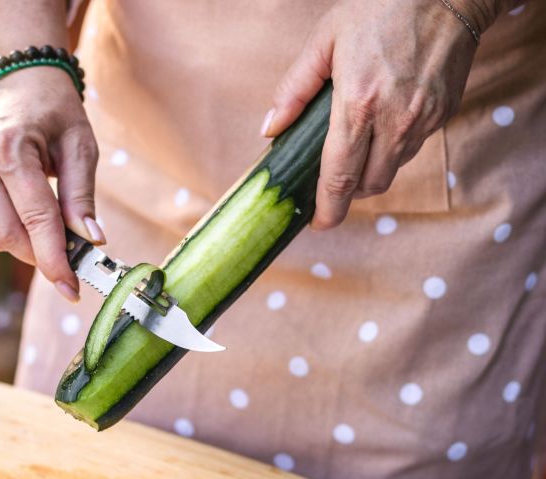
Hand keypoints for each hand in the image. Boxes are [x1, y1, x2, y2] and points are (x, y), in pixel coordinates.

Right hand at [0, 67, 103, 301]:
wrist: (15, 81)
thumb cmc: (52, 111)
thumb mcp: (80, 145)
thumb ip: (82, 196)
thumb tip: (91, 241)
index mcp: (8, 146)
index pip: (35, 217)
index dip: (55, 259)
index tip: (71, 289)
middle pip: (6, 235)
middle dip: (39, 253)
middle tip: (66, 250)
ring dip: (21, 243)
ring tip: (42, 219)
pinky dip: (2, 231)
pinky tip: (17, 209)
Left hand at [262, 0, 499, 228]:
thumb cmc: (379, 8)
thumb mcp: (324, 41)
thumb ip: (294, 90)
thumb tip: (270, 130)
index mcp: (358, 105)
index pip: (340, 177)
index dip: (327, 208)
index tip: (317, 223)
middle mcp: (395, 121)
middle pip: (368, 185)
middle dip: (346, 194)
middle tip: (329, 186)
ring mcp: (423, 120)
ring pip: (391, 171)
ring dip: (369, 173)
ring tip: (354, 151)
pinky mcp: (443, 114)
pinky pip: (412, 148)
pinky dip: (392, 149)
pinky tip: (381, 125)